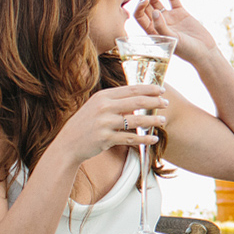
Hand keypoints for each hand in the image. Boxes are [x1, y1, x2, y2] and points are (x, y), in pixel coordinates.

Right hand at [52, 86, 167, 165]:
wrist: (67, 144)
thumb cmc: (85, 124)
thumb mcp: (96, 107)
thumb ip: (115, 102)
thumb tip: (138, 100)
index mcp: (102, 96)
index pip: (131, 89)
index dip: (149, 89)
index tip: (161, 90)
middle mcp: (103, 107)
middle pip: (137, 102)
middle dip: (154, 102)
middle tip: (166, 104)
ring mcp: (104, 123)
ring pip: (136, 120)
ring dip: (153, 120)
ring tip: (163, 120)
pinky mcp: (106, 139)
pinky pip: (130, 138)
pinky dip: (144, 139)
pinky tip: (153, 139)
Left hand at [134, 0, 214, 59]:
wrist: (205, 51)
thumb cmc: (187, 50)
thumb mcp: (172, 40)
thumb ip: (161, 27)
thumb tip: (154, 12)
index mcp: (153, 31)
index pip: (140, 16)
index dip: (140, 6)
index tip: (146, 1)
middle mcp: (159, 23)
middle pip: (146, 6)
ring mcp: (170, 18)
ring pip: (157, 1)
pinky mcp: (181, 13)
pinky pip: (173, 1)